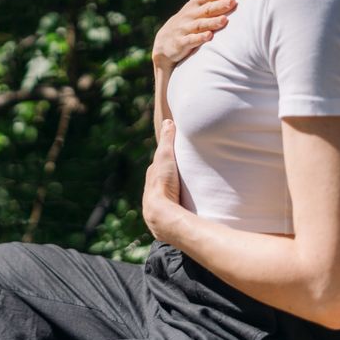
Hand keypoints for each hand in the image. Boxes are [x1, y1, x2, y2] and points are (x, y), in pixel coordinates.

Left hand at [143, 119, 186, 242]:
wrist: (161, 213)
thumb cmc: (163, 183)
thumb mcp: (166, 156)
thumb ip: (167, 140)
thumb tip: (168, 121)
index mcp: (152, 176)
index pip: (159, 165)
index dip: (166, 159)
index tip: (175, 156)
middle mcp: (152, 192)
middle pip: (162, 182)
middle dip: (170, 178)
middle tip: (183, 175)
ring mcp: (159, 206)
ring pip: (167, 197)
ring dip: (174, 195)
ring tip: (187, 194)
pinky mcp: (166, 218)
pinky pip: (173, 210)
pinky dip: (178, 207)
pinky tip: (186, 209)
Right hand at [152, 0, 240, 70]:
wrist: (164, 41)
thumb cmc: (188, 19)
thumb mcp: (199, 2)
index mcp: (197, 4)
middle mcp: (191, 14)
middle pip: (207, 9)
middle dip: (220, 5)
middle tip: (233, 1)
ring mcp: (185, 28)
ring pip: (200, 24)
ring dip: (212, 22)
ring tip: (224, 20)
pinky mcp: (181, 42)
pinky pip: (190, 40)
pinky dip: (199, 38)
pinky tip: (208, 37)